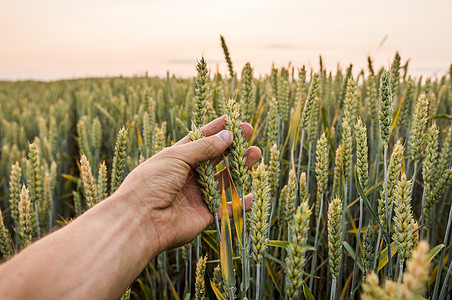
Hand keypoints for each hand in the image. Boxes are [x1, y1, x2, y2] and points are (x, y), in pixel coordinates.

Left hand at [116, 116, 260, 251]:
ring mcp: (196, 195)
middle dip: (233, 147)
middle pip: (215, 158)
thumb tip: (227, 136)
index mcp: (176, 158)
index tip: (235, 121)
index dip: (217, 130)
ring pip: (224, 180)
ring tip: (257, 153)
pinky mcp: (204, 215)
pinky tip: (253, 194)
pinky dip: (240, 204)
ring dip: (240, 168)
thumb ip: (204, 147)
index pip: (200, 140)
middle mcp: (187, 176)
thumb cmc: (151, 183)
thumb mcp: (176, 157)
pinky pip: (226, 208)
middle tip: (250, 134)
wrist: (141, 220)